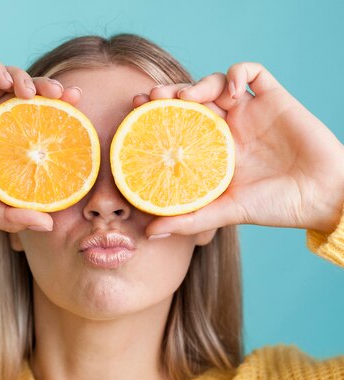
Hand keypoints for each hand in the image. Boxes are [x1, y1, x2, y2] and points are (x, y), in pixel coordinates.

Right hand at [0, 61, 80, 231]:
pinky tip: (11, 82)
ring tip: (43, 93)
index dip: (56, 123)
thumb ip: (9, 215)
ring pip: (6, 82)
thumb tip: (48, 226)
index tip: (80, 122)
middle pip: (26, 102)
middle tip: (72, 97)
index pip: (32, 130)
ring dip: (29, 80)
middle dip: (51, 95)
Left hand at [133, 62, 343, 237]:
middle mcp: (228, 130)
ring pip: (215, 84)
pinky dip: (237, 74)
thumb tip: (149, 233)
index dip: (155, 118)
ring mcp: (250, 113)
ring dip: (197, 84)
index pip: (177, 128)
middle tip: (150, 98)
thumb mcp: (225, 213)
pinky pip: (253, 72)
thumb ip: (189, 220)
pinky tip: (231, 91)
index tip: (133, 114)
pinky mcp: (274, 99)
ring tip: (187, 97)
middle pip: (191, 102)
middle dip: (168, 95)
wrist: (320, 196)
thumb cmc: (275, 207)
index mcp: (213, 153)